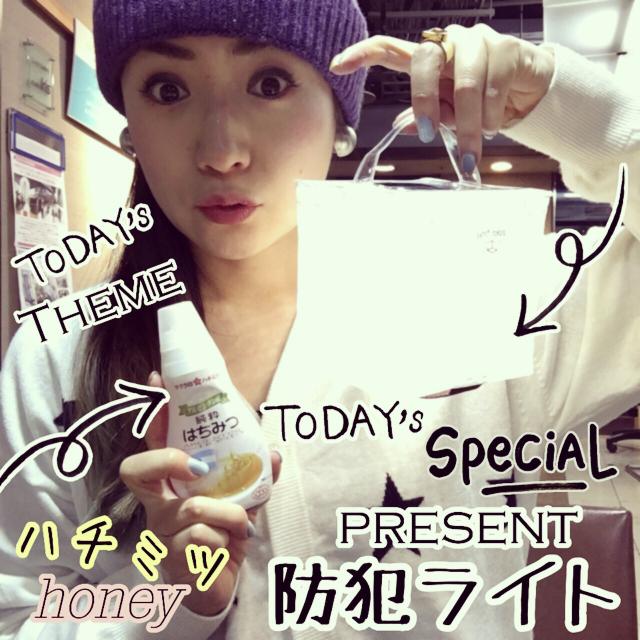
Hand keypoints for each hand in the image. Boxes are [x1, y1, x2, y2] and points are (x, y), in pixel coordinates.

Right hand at [120, 372, 281, 615]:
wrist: (217, 583)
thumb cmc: (224, 532)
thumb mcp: (242, 499)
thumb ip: (255, 476)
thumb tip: (274, 453)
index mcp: (172, 482)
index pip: (155, 441)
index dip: (154, 412)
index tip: (158, 380)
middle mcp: (158, 502)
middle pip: (137, 471)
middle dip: (166, 460)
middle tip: (196, 466)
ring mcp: (160, 531)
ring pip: (194, 509)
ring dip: (229, 516)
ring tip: (240, 527)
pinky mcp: (171, 558)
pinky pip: (205, 538)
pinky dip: (228, 540)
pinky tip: (228, 549)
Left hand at [330, 24, 554, 169]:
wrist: (528, 95)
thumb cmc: (483, 103)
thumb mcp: (450, 115)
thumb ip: (428, 117)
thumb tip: (400, 126)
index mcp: (428, 61)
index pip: (390, 50)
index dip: (362, 55)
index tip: (338, 66)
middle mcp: (449, 43)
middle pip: (424, 60)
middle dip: (426, 103)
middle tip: (428, 135)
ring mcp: (478, 41)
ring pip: (465, 83)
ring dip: (468, 124)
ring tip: (473, 146)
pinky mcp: (507, 47)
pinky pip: (494, 86)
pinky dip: (490, 116)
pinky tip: (491, 126)